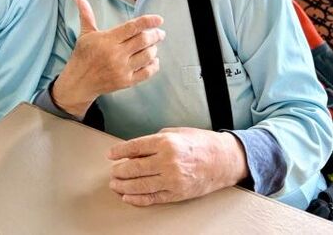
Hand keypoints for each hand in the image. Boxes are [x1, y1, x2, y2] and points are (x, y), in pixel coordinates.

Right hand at [51, 0, 164, 116]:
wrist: (79, 81)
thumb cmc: (83, 55)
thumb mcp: (85, 34)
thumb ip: (86, 15)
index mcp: (108, 40)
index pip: (132, 27)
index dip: (148, 22)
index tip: (159, 19)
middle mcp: (117, 54)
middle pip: (143, 41)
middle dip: (155, 35)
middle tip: (160, 32)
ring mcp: (123, 69)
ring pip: (147, 56)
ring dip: (154, 48)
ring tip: (153, 45)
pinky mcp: (126, 81)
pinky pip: (146, 72)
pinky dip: (154, 65)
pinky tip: (154, 60)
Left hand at [108, 127, 248, 205]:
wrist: (222, 160)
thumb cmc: (199, 143)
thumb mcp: (174, 133)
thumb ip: (153, 140)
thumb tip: (134, 150)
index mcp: (165, 142)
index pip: (134, 147)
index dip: (119, 151)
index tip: (111, 154)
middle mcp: (167, 161)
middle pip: (134, 167)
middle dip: (119, 170)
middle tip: (112, 171)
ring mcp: (172, 179)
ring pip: (140, 185)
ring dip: (123, 185)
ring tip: (115, 184)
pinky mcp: (177, 193)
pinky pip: (153, 198)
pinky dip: (137, 198)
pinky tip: (128, 196)